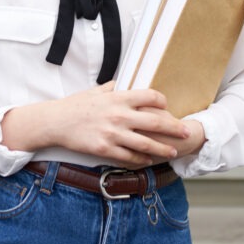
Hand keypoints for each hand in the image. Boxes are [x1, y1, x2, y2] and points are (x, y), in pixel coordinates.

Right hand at [1, 82, 192, 168]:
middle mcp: (119, 116)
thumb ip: (113, 88)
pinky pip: (129, 156)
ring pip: (146, 144)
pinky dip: (141, 159)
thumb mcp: (96, 90)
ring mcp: (113, 134)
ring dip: (162, 149)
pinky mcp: (105, 149)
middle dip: (173, 128)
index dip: (162, 101)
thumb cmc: (76, 105)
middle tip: (186, 132)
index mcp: (118, 98)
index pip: (149, 97)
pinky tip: (149, 160)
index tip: (167, 106)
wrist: (57, 122)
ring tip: (173, 152)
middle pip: (155, 122)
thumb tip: (124, 84)